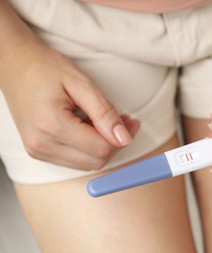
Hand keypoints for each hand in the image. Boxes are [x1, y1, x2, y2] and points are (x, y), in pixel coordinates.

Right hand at [0, 41, 139, 169]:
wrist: (14, 65)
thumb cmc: (45, 68)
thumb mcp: (81, 83)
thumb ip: (104, 112)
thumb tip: (124, 138)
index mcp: (51, 126)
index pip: (101, 149)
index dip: (123, 137)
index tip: (131, 122)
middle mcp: (41, 145)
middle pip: (96, 160)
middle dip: (115, 143)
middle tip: (122, 121)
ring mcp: (38, 151)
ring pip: (87, 164)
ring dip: (103, 146)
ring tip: (103, 122)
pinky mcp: (39, 152)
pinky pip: (75, 161)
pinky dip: (89, 148)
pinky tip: (88, 129)